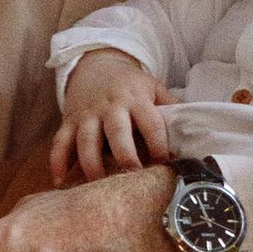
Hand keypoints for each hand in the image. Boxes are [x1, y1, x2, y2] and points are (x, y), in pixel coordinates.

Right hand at [49, 50, 174, 183]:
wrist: (95, 64)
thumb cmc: (129, 83)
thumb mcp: (153, 87)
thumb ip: (171, 108)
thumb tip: (195, 133)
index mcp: (136, 99)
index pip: (150, 123)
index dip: (159, 144)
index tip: (166, 163)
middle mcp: (110, 107)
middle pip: (116, 132)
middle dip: (125, 156)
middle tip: (133, 176)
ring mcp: (87, 114)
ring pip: (86, 141)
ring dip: (91, 164)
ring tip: (98, 187)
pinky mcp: (68, 121)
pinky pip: (60, 142)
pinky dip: (57, 162)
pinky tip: (60, 181)